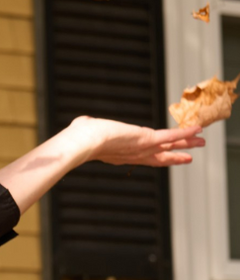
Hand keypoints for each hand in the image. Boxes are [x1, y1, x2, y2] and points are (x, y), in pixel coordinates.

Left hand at [71, 115, 205, 168]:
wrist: (84, 142)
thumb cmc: (79, 138)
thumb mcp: (86, 130)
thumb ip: (88, 126)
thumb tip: (84, 121)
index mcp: (122, 155)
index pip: (143, 157)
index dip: (157, 157)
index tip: (166, 157)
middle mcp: (135, 155)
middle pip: (161, 157)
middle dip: (175, 156)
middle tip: (189, 158)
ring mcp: (143, 148)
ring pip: (170, 147)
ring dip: (187, 143)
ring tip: (201, 142)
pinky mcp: (148, 139)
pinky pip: (170, 136)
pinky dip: (184, 132)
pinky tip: (197, 129)